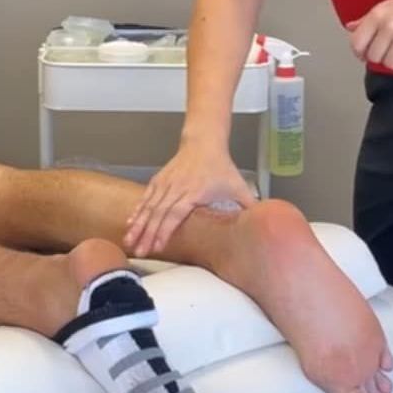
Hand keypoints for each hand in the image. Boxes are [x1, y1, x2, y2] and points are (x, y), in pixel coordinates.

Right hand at [124, 143, 257, 257]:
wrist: (203, 141)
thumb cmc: (221, 166)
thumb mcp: (237, 186)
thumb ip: (248, 206)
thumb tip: (262, 224)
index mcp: (194, 191)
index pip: (176, 213)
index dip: (166, 230)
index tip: (158, 246)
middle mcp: (176, 187)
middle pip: (158, 213)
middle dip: (147, 233)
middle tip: (139, 251)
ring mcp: (166, 183)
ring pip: (149, 206)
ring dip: (138, 225)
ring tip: (129, 241)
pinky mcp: (159, 180)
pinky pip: (146, 198)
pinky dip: (137, 210)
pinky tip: (130, 223)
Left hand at [347, 0, 392, 72]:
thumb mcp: (392, 2)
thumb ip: (369, 18)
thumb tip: (351, 27)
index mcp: (379, 14)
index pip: (357, 43)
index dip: (360, 52)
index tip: (366, 53)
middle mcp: (389, 27)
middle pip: (374, 57)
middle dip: (381, 56)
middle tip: (391, 50)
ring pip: (390, 65)